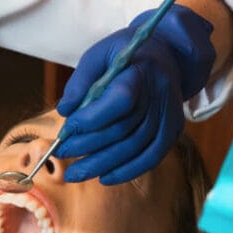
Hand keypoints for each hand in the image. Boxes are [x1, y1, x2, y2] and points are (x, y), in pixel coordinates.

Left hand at [56, 3, 214, 184]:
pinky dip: (127, 171)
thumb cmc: (125, 54)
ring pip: (134, 148)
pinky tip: (104, 177)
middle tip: (60, 153)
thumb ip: (81, 81)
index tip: (66, 129)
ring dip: (102, 164)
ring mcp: (169, 117)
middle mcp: (159, 97)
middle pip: (123, 130)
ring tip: (75, 173)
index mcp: (140, 73)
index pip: (120, 101)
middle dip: (88, 146)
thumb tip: (64, 110)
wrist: (166, 56)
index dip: (92, 118)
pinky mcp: (172, 131)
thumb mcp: (99, 54)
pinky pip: (151, 157)